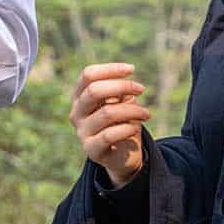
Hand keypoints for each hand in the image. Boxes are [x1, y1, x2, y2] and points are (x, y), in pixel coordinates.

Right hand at [70, 63, 149, 186]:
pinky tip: (136, 128)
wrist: (122, 155)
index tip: (131, 69)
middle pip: (94, 91)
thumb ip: (119, 91)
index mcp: (80, 97)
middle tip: (141, 88)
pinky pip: (110, 135)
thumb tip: (127, 85)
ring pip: (107, 112)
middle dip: (122, 86)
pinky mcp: (91, 149)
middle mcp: (76, 113)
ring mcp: (82, 132)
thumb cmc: (120, 122)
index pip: (88, 75)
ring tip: (146, 113)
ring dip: (132, 110)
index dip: (109, 69)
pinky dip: (128, 128)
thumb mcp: (120, 102)